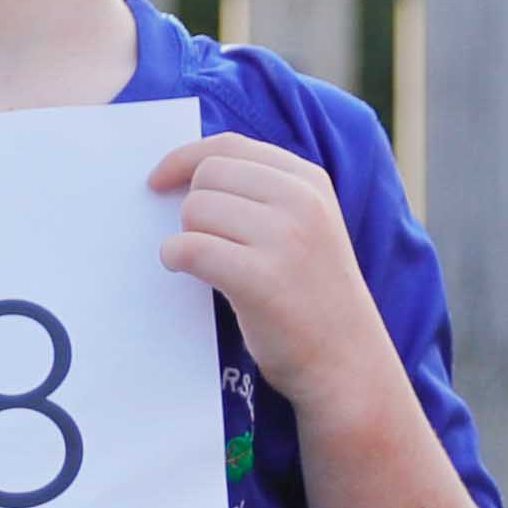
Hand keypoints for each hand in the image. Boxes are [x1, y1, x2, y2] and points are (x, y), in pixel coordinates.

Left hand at [149, 128, 383, 408]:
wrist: (347, 361)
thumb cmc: (313, 296)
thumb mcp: (307, 226)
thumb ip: (262, 194)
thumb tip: (183, 177)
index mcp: (309, 181)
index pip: (230, 146)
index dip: (185, 158)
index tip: (159, 181)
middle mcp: (301, 201)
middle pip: (208, 176)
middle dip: (192, 209)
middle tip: (206, 244)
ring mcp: (285, 238)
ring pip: (195, 210)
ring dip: (187, 238)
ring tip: (211, 267)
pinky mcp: (262, 278)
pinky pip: (190, 248)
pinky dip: (175, 258)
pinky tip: (186, 271)